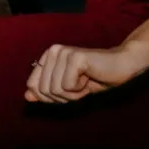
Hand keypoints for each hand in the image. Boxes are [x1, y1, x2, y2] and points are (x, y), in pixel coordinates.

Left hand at [26, 43, 144, 103]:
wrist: (122, 67)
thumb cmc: (95, 78)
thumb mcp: (66, 89)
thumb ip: (45, 91)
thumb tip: (26, 97)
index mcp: (47, 57)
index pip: (32, 86)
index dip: (50, 96)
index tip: (68, 89)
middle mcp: (52, 51)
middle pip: (43, 90)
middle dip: (63, 96)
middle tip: (80, 85)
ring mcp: (62, 53)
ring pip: (55, 90)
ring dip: (73, 94)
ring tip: (85, 81)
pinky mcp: (74, 58)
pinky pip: (67, 87)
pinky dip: (80, 90)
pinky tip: (90, 78)